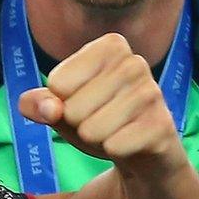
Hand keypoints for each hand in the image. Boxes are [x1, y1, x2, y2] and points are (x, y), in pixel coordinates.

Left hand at [17, 32, 186, 175]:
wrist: (144, 150)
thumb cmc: (99, 118)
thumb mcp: (61, 108)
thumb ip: (37, 103)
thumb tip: (48, 108)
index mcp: (110, 47)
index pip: (57, 83)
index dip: (61, 103)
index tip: (85, 101)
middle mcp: (134, 63)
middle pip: (72, 109)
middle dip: (78, 125)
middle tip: (101, 121)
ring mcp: (152, 93)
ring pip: (91, 130)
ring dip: (96, 139)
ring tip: (115, 131)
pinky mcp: (160, 126)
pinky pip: (114, 146)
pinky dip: (115, 151)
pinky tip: (130, 143)